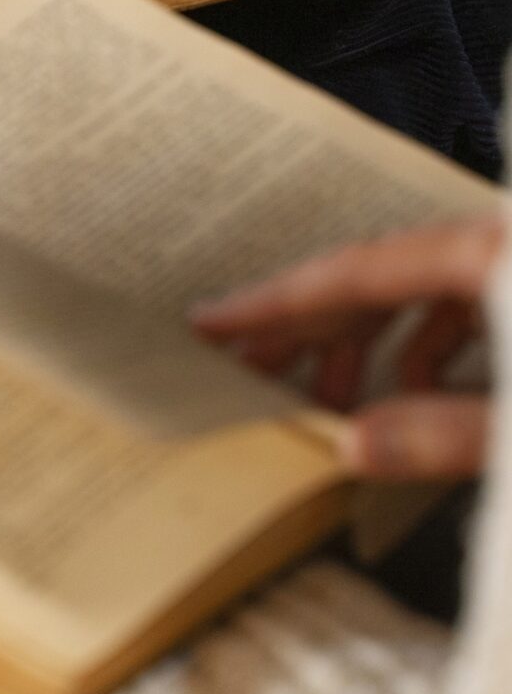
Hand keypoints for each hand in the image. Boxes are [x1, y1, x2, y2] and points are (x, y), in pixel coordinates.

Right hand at [191, 218, 504, 480]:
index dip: (274, 301)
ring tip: (330, 398)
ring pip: (412, 291)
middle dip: (305, 330)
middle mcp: (492, 245)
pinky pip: (458, 304)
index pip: (350, 274)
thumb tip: (356, 448)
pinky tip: (418, 390)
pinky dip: (424, 346)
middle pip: (370, 281)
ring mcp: (511, 263)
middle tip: (247, 369)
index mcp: (485, 256)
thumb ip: (449, 432)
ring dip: (363, 343)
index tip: (212, 321)